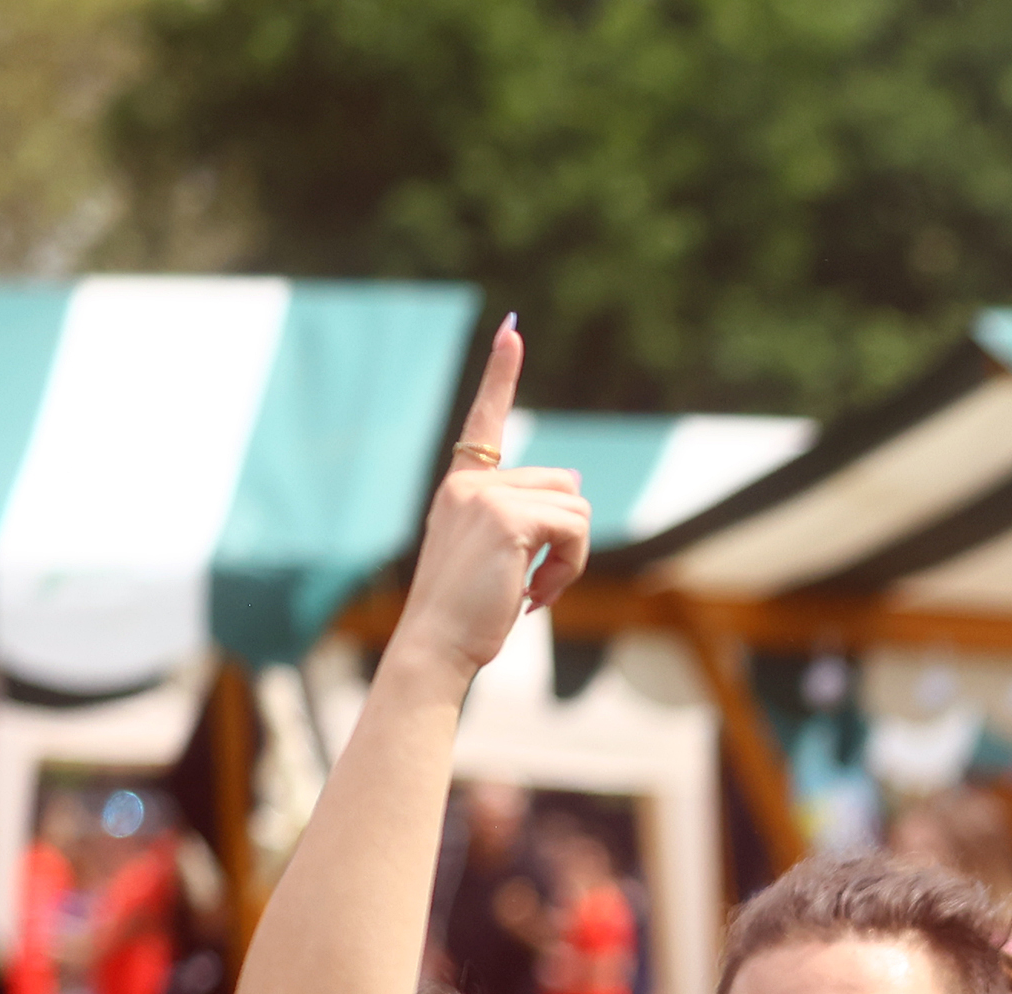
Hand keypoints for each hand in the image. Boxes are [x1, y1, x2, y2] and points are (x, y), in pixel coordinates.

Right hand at [389, 322, 591, 684]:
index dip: (500, 375)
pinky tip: (536, 595)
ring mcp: (485, 495)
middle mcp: (469, 482)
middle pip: (563, 485)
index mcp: (462, 488)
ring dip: (571, 558)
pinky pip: (573, 528)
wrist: (435, 643)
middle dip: (567, 539)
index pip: (485, 422)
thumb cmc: (467, 612)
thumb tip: (576, 484)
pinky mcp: (505, 516)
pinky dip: (570, 567)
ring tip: (535, 590)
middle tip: (537, 582)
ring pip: (575, 509)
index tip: (512, 332)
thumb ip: (528, 518)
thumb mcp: (498, 557)